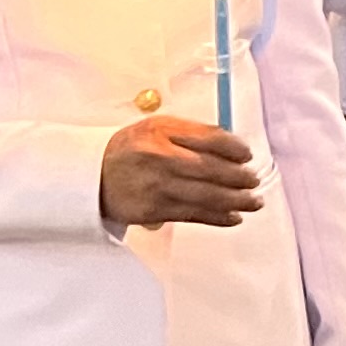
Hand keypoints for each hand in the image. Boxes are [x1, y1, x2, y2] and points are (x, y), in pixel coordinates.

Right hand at [100, 117, 259, 230]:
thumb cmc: (130, 149)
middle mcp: (158, 158)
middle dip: (238, 177)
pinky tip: (233, 217)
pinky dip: (217, 217)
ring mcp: (156, 186)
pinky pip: (192, 215)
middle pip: (209, 168)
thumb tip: (231, 142)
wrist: (91, 176)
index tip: (247, 154)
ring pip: (204, 195)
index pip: (207, 138)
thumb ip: (191, 132)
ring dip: (235, 201)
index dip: (233, 147)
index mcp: (160, 132)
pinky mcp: (153, 210)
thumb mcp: (156, 128)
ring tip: (254, 202)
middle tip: (254, 180)